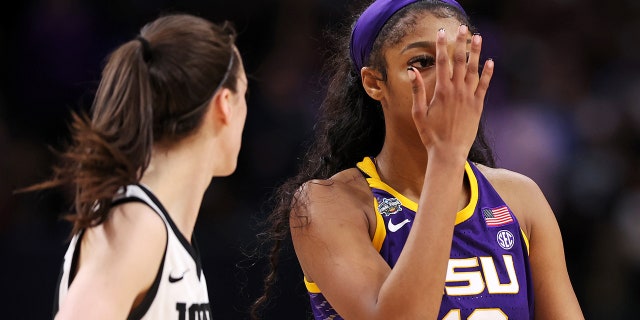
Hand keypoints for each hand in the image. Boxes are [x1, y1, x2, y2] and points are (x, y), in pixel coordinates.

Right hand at [408, 24, 493, 159]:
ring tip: (478, 38)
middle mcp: (457, 91)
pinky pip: (484, 86)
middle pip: (459, 61)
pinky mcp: (478, 106)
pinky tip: (489, 62)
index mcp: (441, 91)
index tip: (441, 32)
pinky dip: (487, 73)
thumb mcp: (418, 113)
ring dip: (475, 53)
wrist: (448, 152)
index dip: (442, 46)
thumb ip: (417, 90)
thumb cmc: (430, 134)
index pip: (442, 62)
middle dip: (461, 43)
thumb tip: (412, 71)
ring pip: (473, 70)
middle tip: (463, 28)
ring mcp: (469, 98)